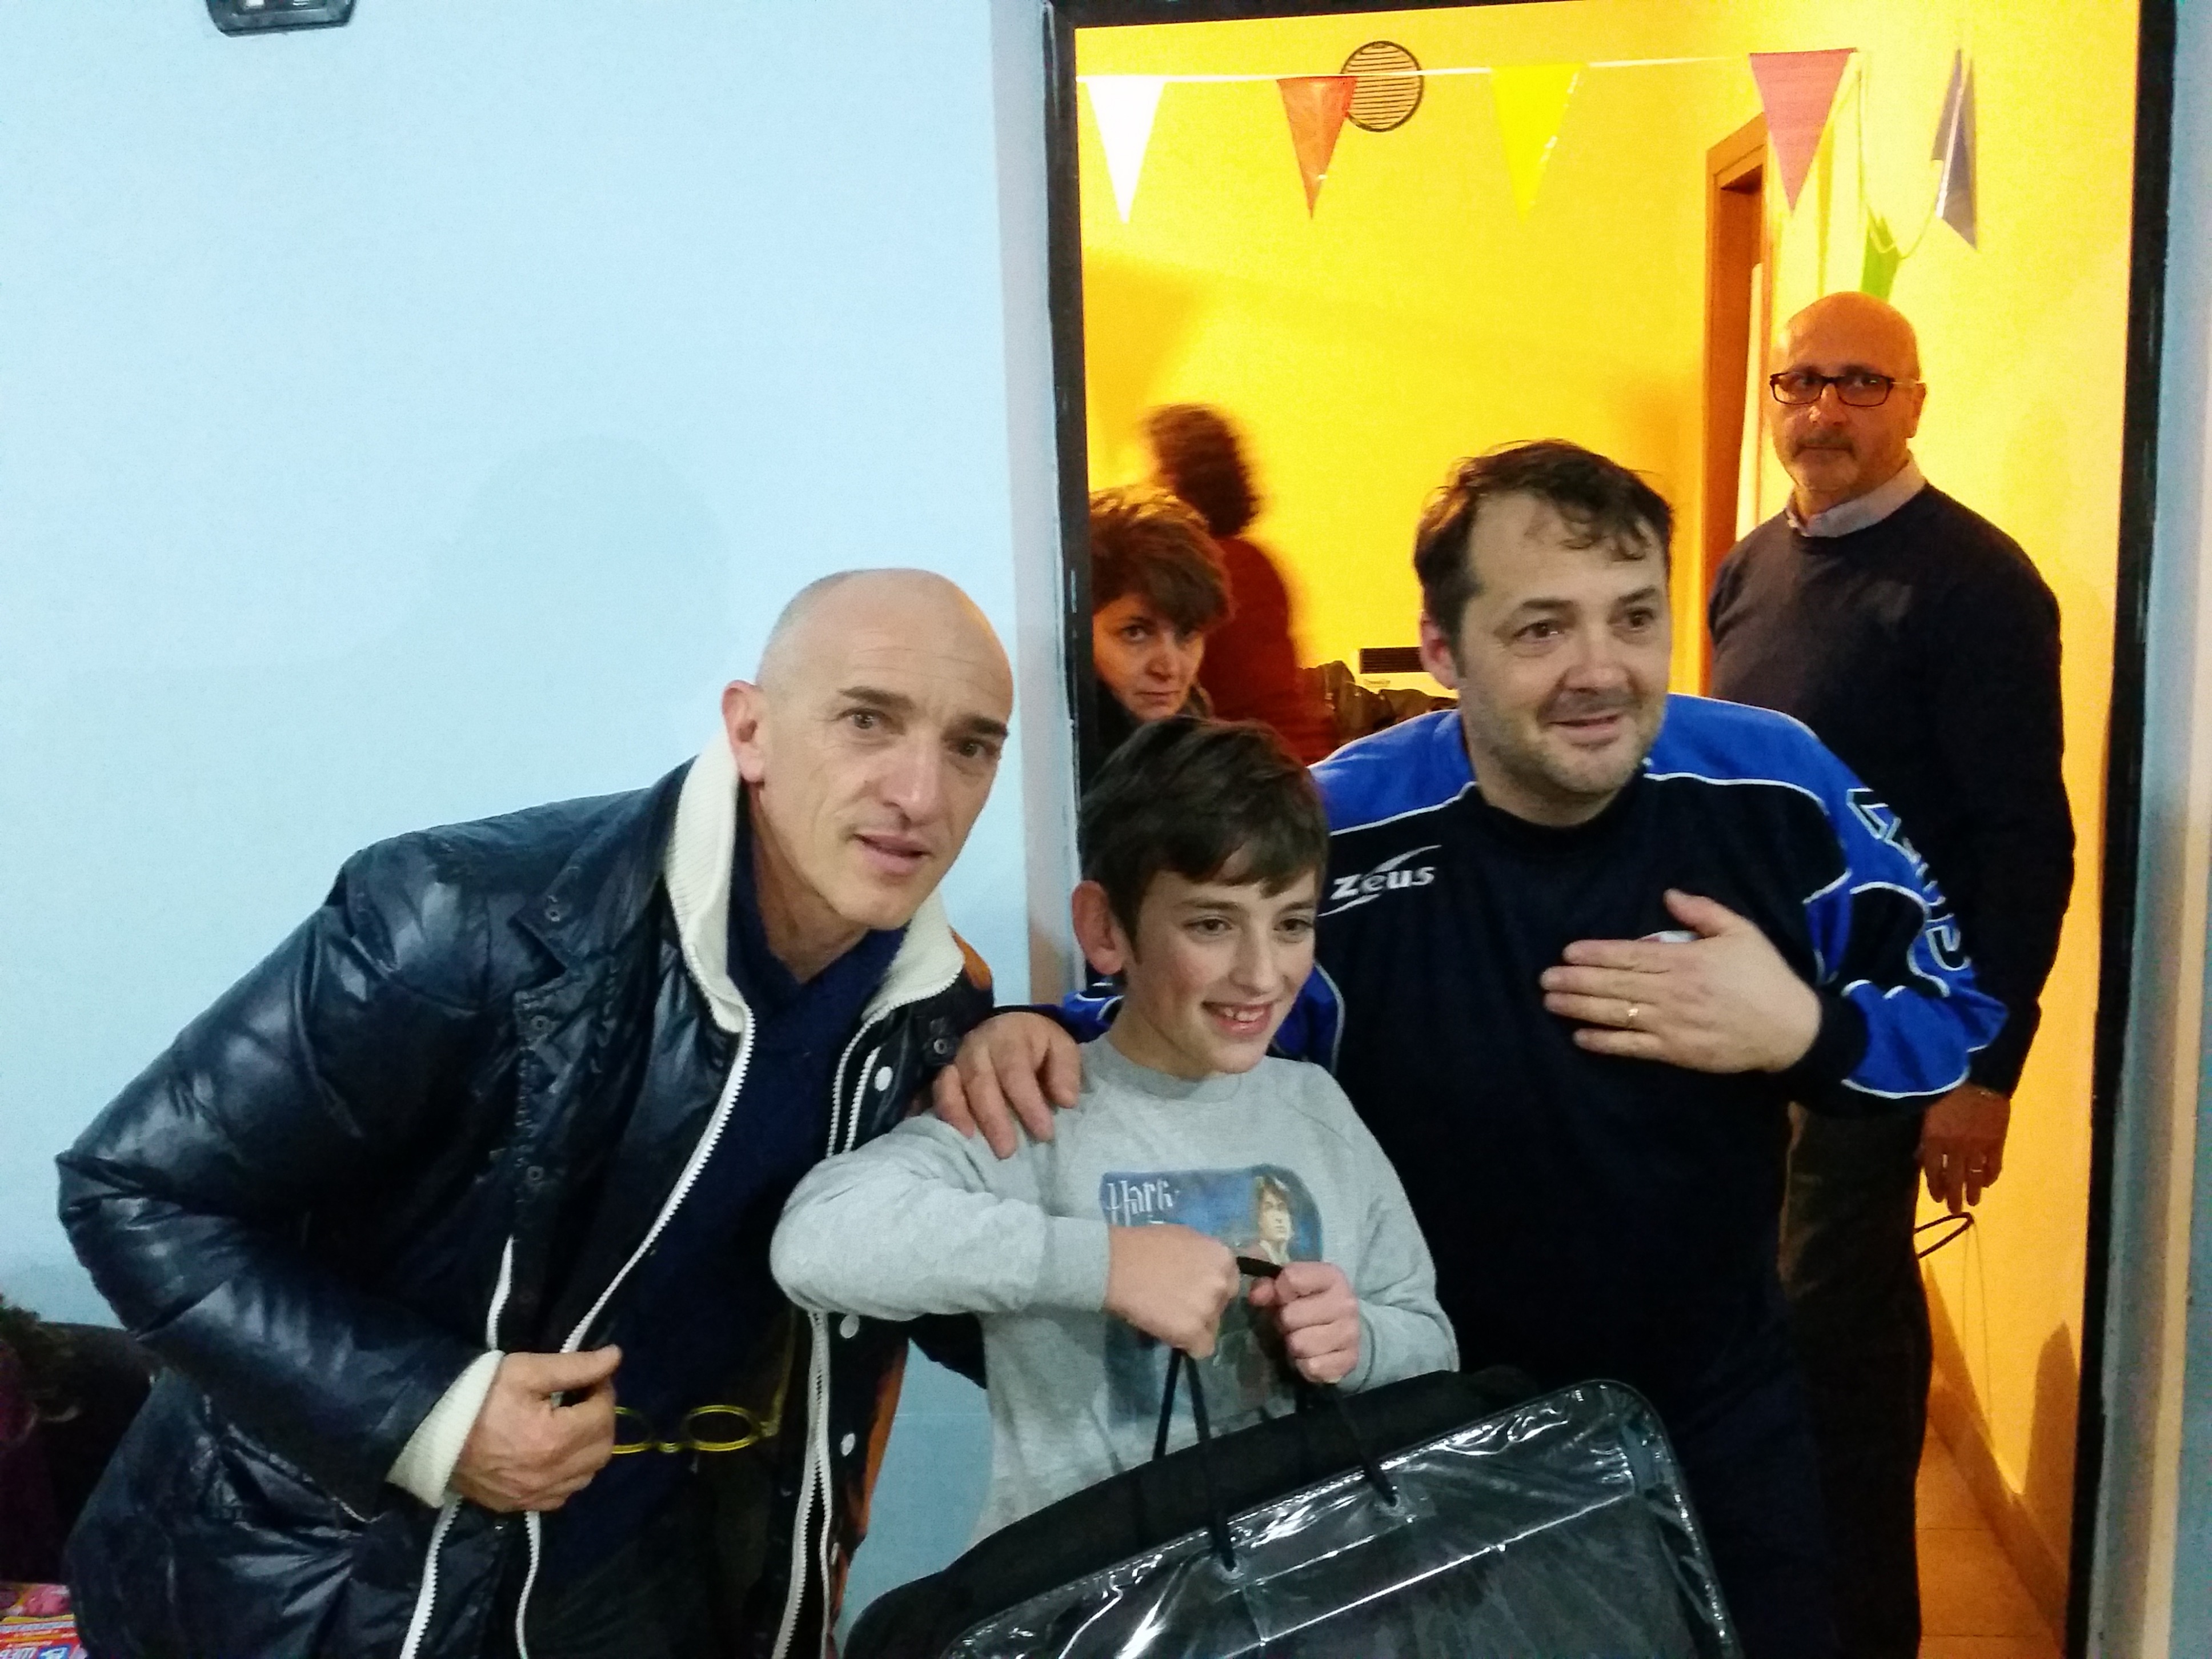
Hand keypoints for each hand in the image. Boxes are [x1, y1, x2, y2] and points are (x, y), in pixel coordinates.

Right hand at [450, 1347, 620, 1512]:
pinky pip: (562, 1495)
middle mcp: (549, 1476)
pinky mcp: (518, 1506)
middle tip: (585, 1399)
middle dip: (601, 1419)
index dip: (604, 1390)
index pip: (603, 1415)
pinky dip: (570, 1475)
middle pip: (602, 1448)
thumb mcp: (527, 1371)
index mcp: (554, 1440)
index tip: (593, 1376)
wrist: (431, 1432)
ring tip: (571, 1424)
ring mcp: (533, 1496)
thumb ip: (576, 1366)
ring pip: (587, 1475)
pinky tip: (556, 1453)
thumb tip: (616, 1357)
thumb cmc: (479, 1395)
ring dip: (589, 1448)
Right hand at [932, 1012, 1080, 1157]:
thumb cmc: (1037, 1044)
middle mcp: (977, 1046)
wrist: (1005, 1027)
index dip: (1028, 1102)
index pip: (1015, 1070)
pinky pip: (936, 1092)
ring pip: (952, 1086)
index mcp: (1009, 1037)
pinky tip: (951, 1135)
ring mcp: (955, 1059)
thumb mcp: (1060, 1047)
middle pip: (980, 1081)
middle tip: (1007, 1151)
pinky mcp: (942, 1073)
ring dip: (961, 1116)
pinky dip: (943, 1113)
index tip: (1044, 1132)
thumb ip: (1065, 1071)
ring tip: (972, 1144)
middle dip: (993, 1118)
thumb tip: (1065, 1100)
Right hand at [1104, 1225, 1238, 1357]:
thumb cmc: (1143, 1245)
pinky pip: (1202, 1349)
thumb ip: (1203, 1256)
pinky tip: (1169, 1332)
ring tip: (1167, 1316)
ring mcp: (1209, 1308)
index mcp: (1223, 1257)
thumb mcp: (1185, 1238)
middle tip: (1178, 1303)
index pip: (1231, 1281)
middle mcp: (1222, 1283)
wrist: (1116, 1265)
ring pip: (1212, 1327)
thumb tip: (1204, 1270)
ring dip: (1194, 1326)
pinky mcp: (1193, 1331)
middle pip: (1223, 1305)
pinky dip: (1187, 1345)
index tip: (1192, 1288)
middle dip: (1205, 1306)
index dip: (1211, 1286)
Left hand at [1248, 1262, 1359, 1384]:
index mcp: (1331, 1276)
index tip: (1282, 1297)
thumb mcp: (1287, 1289)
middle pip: (1290, 1316)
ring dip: (1293, 1346)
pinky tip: (1310, 1356)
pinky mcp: (1350, 1360)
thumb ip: (1267, 1286)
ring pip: (1299, 1345)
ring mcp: (1351, 1333)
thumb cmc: (1308, 1304)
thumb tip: (1255, 1296)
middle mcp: (1346, 1302)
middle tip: (1291, 1323)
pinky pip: (1312, 1367)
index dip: (1279, 1291)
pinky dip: (1304, 1366)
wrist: (1342, 1331)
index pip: (1291, 1278)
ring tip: (1301, 1338)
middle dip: (1284, 1322)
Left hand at [1539, 890, 1820, 1073]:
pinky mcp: (1676, 1052)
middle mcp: (1673, 992)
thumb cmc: (1764, 976)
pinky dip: (1605, 1042)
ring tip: (1551, 1002)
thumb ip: (1703, 912)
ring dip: (1581, 1008)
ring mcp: (1672, 1024)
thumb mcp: (1740, 932)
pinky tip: (1580, 1036)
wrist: (1790, 1028)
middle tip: (1544, 978)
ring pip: (1618, 1014)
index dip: (1597, 954)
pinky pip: (1633, 1048)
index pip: (1631, 955)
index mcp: (1685, 961)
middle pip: (1616, 984)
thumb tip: (1668, 894)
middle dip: (1577, 981)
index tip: (1568, 952)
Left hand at [1920, 1083, 2009, 1212]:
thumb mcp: (1927, 1110)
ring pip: (1974, 1175)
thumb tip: (1921, 1154)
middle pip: (1953, 1177)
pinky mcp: (1997, 1141)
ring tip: (1973, 1203)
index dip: (1935, 1185)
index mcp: (1935, 1138)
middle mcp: (1955, 1147)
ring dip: (1973, 1190)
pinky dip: (1991, 1175)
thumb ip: (1926, 1134)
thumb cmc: (1946, 1088)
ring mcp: (1977, 1145)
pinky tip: (1989, 1182)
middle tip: (1954, 1209)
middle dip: (1954, 1195)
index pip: (1932, 1169)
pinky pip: (1994, 1164)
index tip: (1936, 1197)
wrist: (1977, 1076)